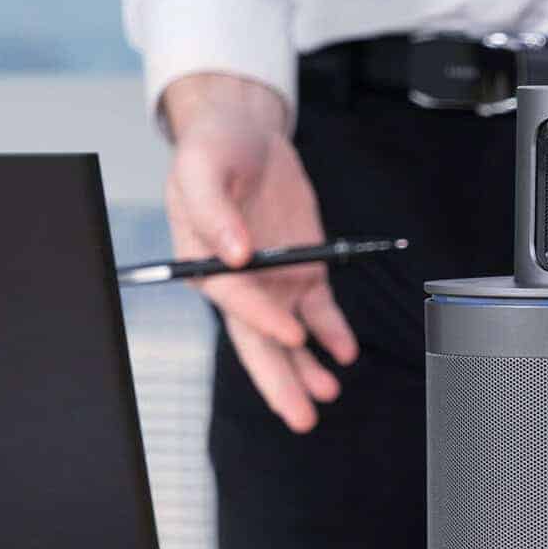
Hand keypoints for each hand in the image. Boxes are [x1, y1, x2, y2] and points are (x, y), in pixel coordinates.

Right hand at [161, 73, 356, 432]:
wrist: (244, 132)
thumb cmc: (214, 148)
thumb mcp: (203, 166)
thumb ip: (214, 209)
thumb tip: (235, 254)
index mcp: (205, 264)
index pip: (235, 302)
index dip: (262, 320)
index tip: (291, 335)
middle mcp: (239, 284)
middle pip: (259, 340)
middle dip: (280, 381)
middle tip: (300, 416)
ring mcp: (273, 282)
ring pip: (290, 338)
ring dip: (307, 369)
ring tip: (327, 394)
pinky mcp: (303, 271)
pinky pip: (320, 312)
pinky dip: (333, 334)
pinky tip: (344, 354)